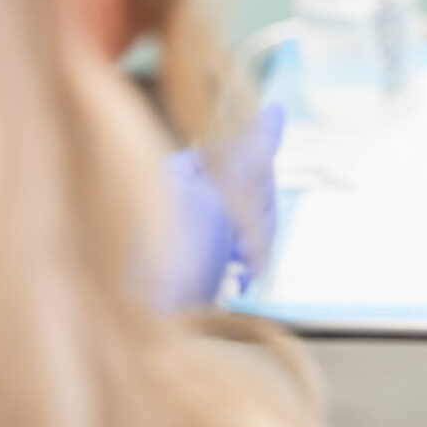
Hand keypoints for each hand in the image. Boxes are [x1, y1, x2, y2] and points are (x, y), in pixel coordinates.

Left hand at [160, 105, 283, 308]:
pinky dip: (253, 261)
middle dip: (256, 218)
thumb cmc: (171, 252)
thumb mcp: (215, 195)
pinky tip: (236, 275)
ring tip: (234, 263)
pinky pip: (256, 246)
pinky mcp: (220, 254)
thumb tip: (276, 109)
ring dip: (256, 244)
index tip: (242, 207)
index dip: (257, 182)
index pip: (249, 154)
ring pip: (262, 218)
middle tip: (236, 241)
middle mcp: (200, 192)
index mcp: (188, 168)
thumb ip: (251, 154)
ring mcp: (211, 225)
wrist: (151, 318)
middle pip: (259, 187)